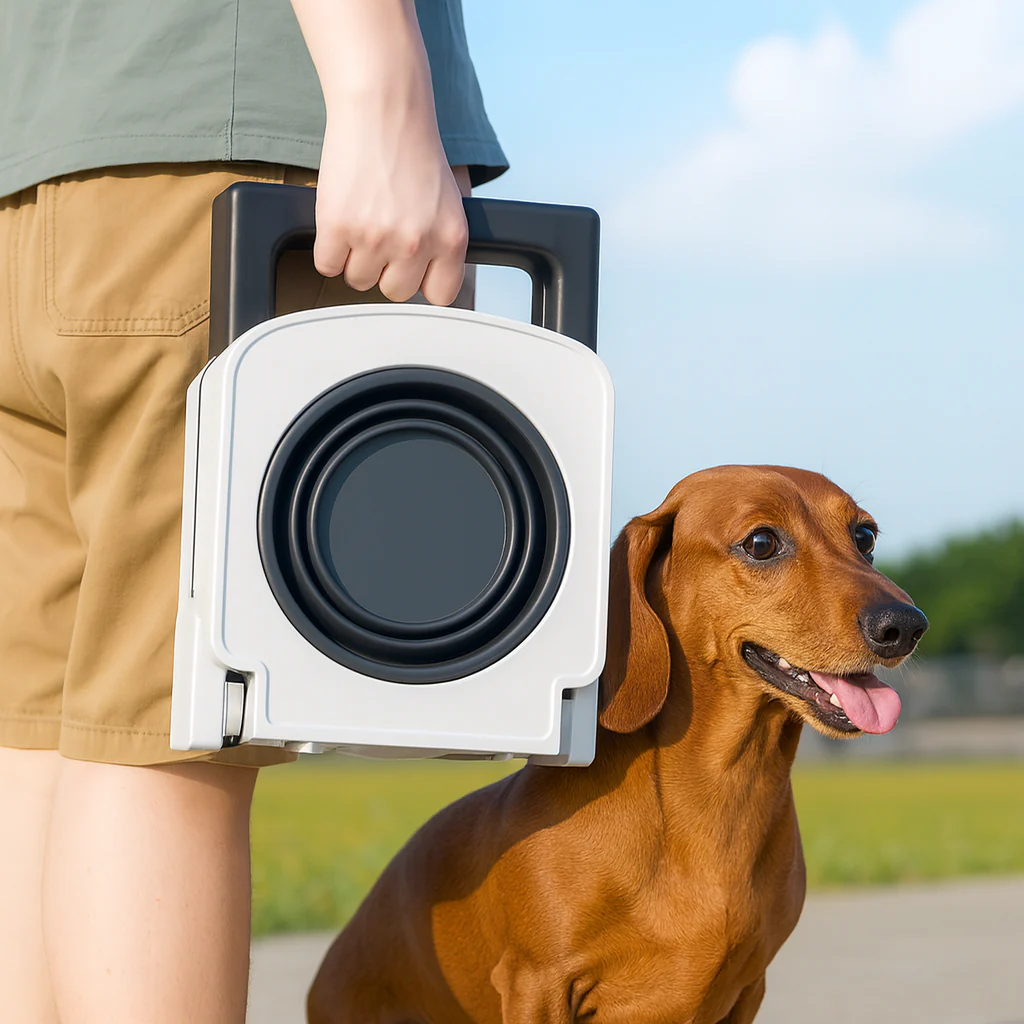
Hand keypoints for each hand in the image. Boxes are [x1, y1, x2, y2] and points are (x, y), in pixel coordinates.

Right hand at [291, 0, 470, 305]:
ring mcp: (376, 238)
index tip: (411, 270)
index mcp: (450, 240)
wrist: (382, 108)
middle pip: (393, 291)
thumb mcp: (448, 202)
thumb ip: (441, 244)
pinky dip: (328, 249)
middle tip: (380, 235)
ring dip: (354, 257)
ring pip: (358, 280)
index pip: (439, 295)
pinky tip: (339, 222)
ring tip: (360, 221)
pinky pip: (327, 265)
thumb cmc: (412, 149)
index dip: (421, 281)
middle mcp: (416, 244)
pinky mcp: (339, 228)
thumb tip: (428, 280)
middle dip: (384, 269)